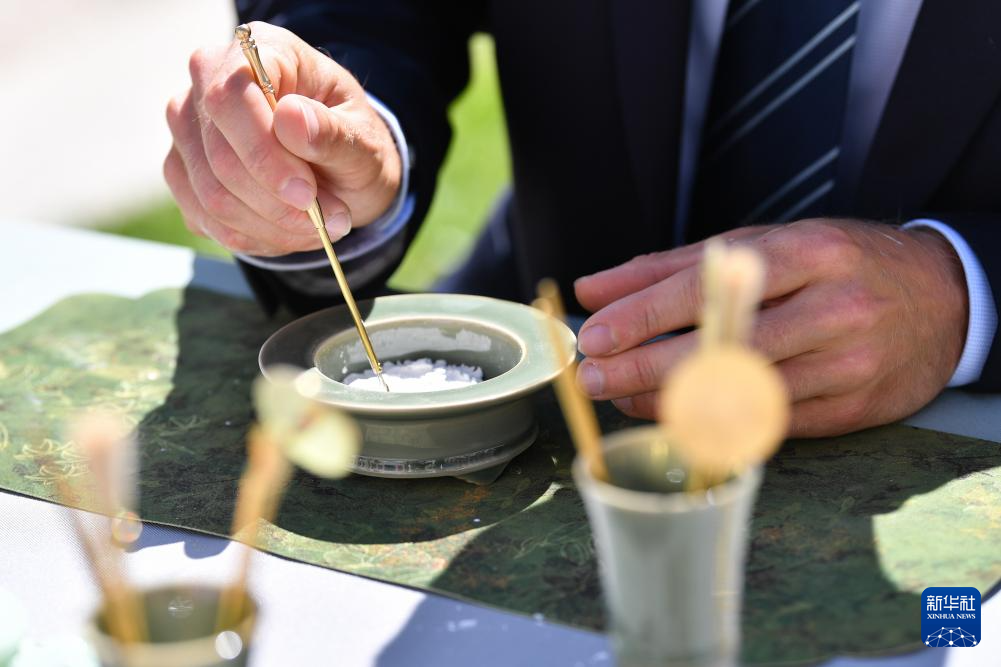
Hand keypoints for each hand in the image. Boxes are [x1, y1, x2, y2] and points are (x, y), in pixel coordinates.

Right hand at [164, 22, 401, 255]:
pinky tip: (289, 230)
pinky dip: (255, 237)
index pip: (231, 97)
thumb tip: (291, 118)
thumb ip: (332, 132)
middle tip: (331, 220)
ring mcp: (188, 127)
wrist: (342, 173)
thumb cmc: (353, 144)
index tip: (307, 195)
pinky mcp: (182, 171)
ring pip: (211, 195)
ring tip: (319, 226)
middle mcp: (208, 81)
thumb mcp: (364, 140)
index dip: (264, 153)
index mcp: (261, 51)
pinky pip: (206, 219)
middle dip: (278, 203)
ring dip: (272, 225)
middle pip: (219, 155)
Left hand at [573, 219, 968, 436]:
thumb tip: (596, 289)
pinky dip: (714, 423)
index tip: (597, 335)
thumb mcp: (765, 245)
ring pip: (743, 393)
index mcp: (806, 252)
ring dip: (672, 400)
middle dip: (646, 366)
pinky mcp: (854, 409)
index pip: (709, 286)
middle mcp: (831, 308)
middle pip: (723, 345)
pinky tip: (676, 417)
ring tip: (626, 398)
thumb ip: (674, 267)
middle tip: (595, 378)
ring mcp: (847, 363)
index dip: (644, 315)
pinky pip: (771, 424)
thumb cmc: (838, 264)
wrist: (944, 298)